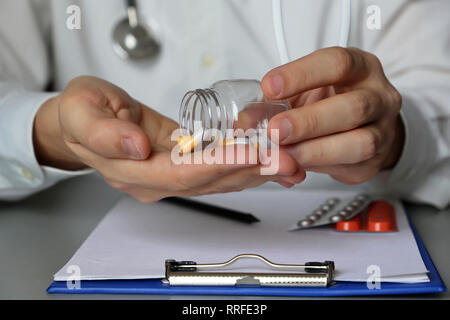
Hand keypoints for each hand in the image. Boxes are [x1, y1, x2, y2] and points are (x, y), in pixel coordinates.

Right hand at [34, 76, 304, 202]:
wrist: (81, 120)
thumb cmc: (80, 113)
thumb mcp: (80, 114)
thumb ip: (105, 134)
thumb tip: (137, 147)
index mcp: (132, 171)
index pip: (185, 173)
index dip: (221, 165)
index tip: (253, 154)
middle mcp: (155, 179)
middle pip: (210, 181)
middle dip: (250, 170)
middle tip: (286, 158)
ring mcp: (169, 174)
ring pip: (217, 179)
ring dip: (253, 171)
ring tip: (287, 161)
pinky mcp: (179, 162)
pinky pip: (215, 168)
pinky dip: (241, 163)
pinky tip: (266, 158)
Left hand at [262, 47, 403, 183]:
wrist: (361, 125)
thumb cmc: (328, 100)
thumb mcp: (305, 89)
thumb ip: (276, 100)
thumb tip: (245, 120)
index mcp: (360, 67)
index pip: (337, 63)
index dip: (302, 75)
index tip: (269, 87)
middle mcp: (378, 96)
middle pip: (352, 107)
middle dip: (309, 121)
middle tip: (275, 130)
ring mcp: (383, 130)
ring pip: (360, 143)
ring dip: (316, 151)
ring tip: (284, 154)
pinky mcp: (375, 161)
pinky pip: (351, 167)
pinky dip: (320, 168)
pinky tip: (296, 166)